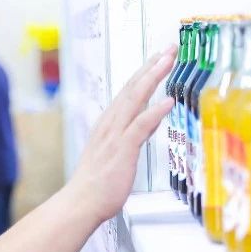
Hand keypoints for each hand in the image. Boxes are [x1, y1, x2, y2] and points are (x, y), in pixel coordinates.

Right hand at [64, 45, 176, 225]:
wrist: (81, 202)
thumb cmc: (97, 184)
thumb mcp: (116, 154)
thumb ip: (132, 135)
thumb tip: (148, 123)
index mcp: (108, 123)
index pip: (129, 91)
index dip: (145, 72)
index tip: (159, 57)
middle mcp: (111, 123)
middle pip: (133, 87)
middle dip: (152, 66)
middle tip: (169, 48)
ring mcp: (115, 134)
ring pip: (135, 98)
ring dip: (153, 77)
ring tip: (168, 60)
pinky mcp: (122, 149)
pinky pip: (140, 125)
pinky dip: (154, 111)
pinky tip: (168, 101)